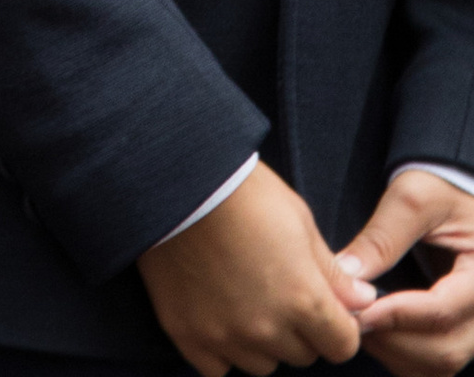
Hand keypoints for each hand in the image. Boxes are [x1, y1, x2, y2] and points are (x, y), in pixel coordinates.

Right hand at [141, 162, 365, 376]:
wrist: (174, 179)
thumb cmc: (243, 191)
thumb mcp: (299, 220)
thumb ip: (333, 272)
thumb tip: (362, 301)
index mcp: (303, 300)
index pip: (343, 346)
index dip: (338, 326)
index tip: (324, 308)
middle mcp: (267, 328)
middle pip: (302, 355)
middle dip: (298, 330)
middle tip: (275, 290)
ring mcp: (225, 336)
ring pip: (262, 364)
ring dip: (261, 342)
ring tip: (242, 297)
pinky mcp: (189, 336)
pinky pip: (219, 368)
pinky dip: (222, 349)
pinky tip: (217, 314)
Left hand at [341, 170, 473, 376]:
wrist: (456, 192)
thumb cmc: (442, 185)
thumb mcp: (414, 196)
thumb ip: (383, 236)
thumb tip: (345, 274)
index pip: (444, 310)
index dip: (399, 315)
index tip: (360, 309)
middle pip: (445, 348)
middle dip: (393, 338)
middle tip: (352, 317)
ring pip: (441, 363)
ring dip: (397, 352)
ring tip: (361, 321)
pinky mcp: (461, 330)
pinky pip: (437, 362)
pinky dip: (406, 356)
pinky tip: (378, 330)